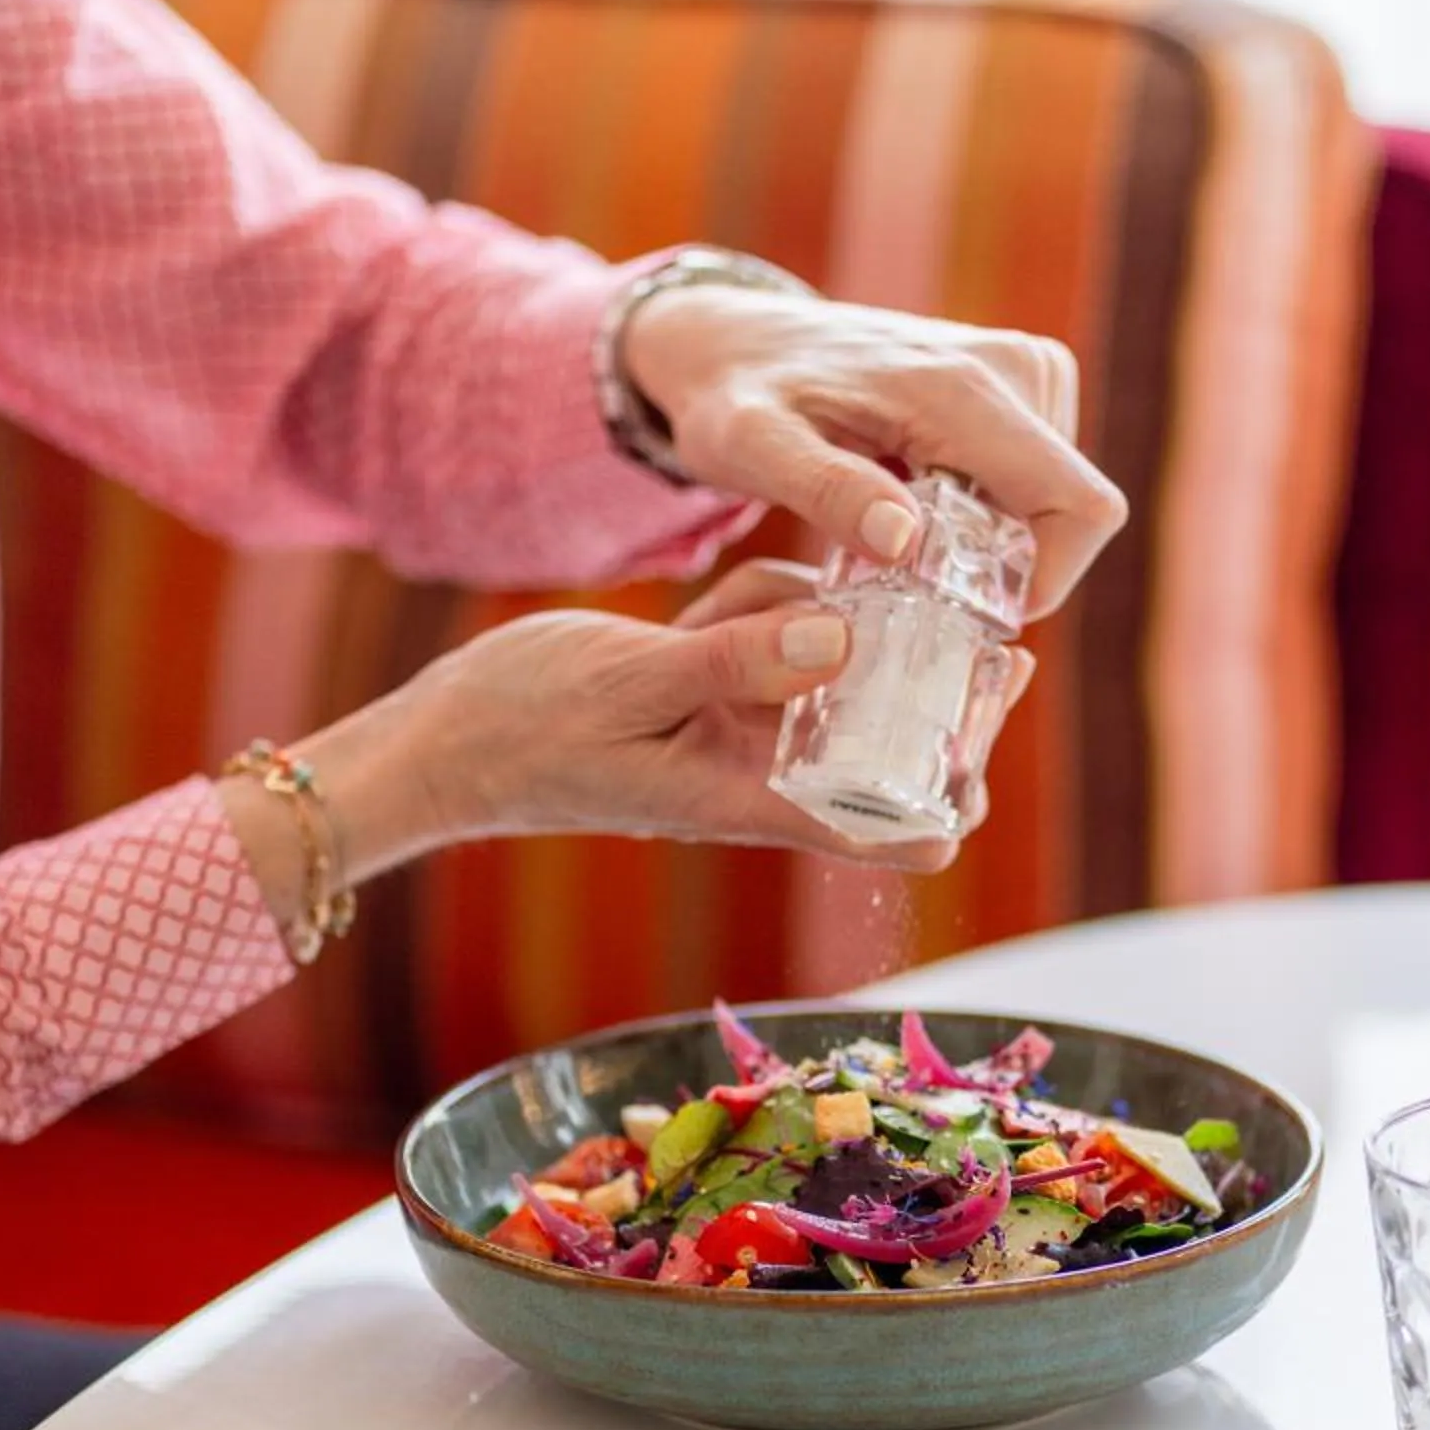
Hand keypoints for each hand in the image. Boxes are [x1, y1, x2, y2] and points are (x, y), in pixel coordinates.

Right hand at [392, 563, 1029, 871]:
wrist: (443, 740)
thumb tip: (844, 639)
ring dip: (830, 629)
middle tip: (976, 636)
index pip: (890, 836)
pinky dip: (767, 611)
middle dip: (927, 695)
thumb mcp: (633, 680)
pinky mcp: (709, 693)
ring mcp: (736, 733)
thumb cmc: (523, 728)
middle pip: (886, 753)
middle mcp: (759, 774)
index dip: (955, 800)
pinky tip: (718, 601)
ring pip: (830, 676)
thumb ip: (738, 660)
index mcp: (752, 798)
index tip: (987, 732)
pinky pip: (771, 645)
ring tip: (791, 593)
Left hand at [622, 283, 1125, 619]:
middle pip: (1071, 512)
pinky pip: (1040, 473)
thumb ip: (828, 491)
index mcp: (961, 391)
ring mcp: (1023, 366)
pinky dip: (992, 509)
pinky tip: (919, 504)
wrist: (736, 336)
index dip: (1046, 580)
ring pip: (1058, 498)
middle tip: (911, 577)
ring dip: (994, 539)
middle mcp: (1012, 367)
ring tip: (903, 533)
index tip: (965, 609)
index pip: (1080, 507)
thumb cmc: (735, 394)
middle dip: (1006, 563)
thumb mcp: (751, 449)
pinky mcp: (1020, 377)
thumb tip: (906, 541)